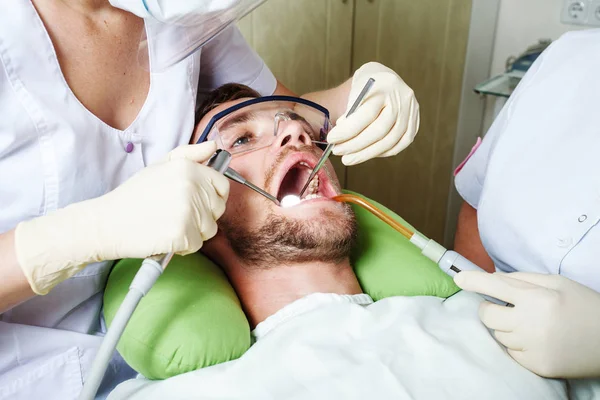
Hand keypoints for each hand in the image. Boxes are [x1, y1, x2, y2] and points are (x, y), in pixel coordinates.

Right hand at [15, 142, 228, 294]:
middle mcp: (191, 187)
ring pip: (209, 229)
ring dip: (193, 232)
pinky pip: (196, 245)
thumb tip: (214, 146)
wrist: (105, 223)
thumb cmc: (134, 196)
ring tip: (168, 225)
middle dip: (201, 216)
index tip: (199, 203)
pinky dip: (183, 247)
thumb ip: (189, 154)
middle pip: (217, 210)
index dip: (213, 197)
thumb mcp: (160, 166)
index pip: (222, 186)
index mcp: (188, 168)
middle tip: (174, 215)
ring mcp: (188, 211)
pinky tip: (164, 237)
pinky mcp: (182, 234)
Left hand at [327, 62, 419, 165]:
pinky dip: (381, 153)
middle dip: (355, 145)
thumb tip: (342, 139)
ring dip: (366, 154)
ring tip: (348, 158)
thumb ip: (350, 113)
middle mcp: (402, 98)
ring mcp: (412, 112)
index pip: (366, 114)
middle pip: (379, 130)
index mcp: (385, 85)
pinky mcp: (414, 124)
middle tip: (337, 151)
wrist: (383, 80)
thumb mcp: (354, 92)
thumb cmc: (364, 88)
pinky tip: (366, 153)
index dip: (347, 131)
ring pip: (389, 141)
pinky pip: (398, 145)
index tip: (331, 139)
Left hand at [454, 271, 599, 377]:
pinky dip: (518, 344)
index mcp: (537, 299)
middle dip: (489, 308)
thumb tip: (495, 278)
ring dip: (506, 327)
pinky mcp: (537, 366)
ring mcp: (533, 347)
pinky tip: (537, 339)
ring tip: (530, 324)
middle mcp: (531, 324)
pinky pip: (511, 352)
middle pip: (488, 315)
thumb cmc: (584, 306)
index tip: (459, 279)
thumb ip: (524, 279)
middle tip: (502, 305)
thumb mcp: (558, 283)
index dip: (474, 281)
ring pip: (499, 335)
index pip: (496, 286)